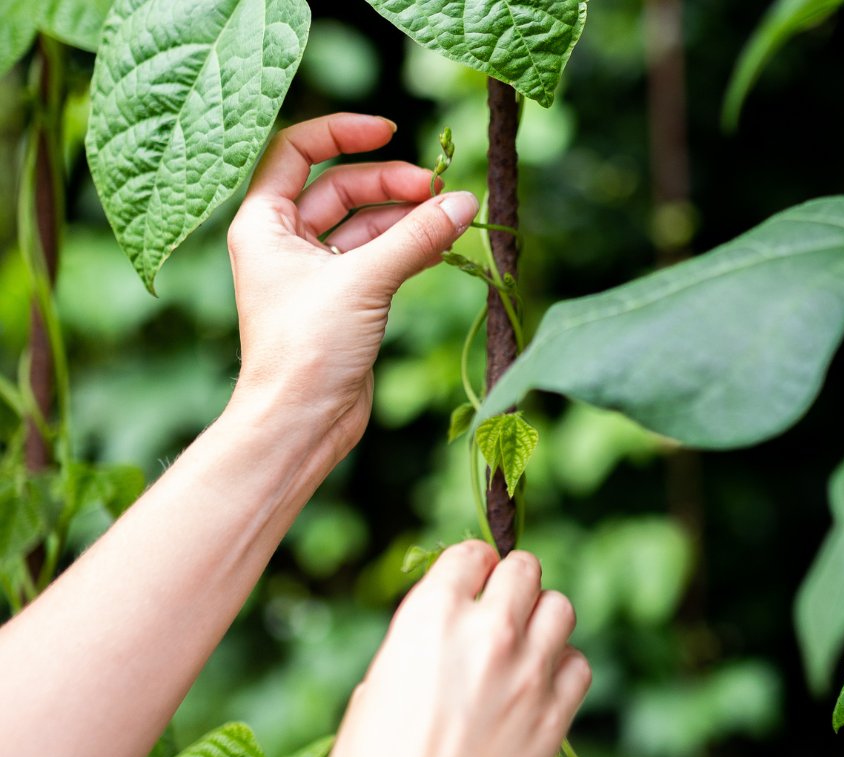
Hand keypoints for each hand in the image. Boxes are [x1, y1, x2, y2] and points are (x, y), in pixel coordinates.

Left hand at [226, 112, 478, 466]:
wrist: (301, 423)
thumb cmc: (307, 350)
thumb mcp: (363, 281)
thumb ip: (415, 237)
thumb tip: (462, 202)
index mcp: (263, 223)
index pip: (296, 151)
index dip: (342, 133)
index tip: (388, 130)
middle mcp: (284, 244)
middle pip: (339, 189)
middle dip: (389, 184)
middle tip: (438, 190)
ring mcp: (315, 275)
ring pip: (363, 227)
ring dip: (405, 219)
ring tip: (449, 217)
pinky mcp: (343, 305)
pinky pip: (377, 261)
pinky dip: (407, 251)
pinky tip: (440, 246)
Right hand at [322, 541, 591, 756]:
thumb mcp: (374, 688)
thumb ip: (415, 648)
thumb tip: (436, 643)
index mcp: (431, 616)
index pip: (472, 553)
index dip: (471, 566)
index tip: (470, 582)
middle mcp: (488, 631)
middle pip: (526, 568)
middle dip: (512, 583)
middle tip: (500, 610)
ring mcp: (529, 671)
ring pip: (561, 607)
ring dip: (543, 618)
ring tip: (523, 646)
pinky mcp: (557, 713)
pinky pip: (580, 664)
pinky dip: (564, 668)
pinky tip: (540, 687)